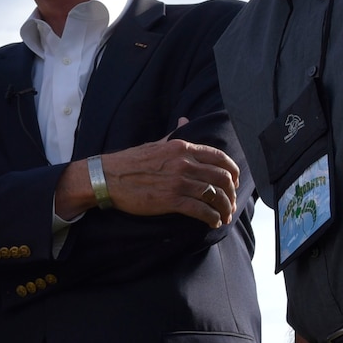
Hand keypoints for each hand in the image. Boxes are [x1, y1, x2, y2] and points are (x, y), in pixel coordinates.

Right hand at [55, 124, 239, 225]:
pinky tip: (213, 222)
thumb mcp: (156, 143)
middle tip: (231, 203)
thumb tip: (184, 120)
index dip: (233, 171)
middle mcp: (184, 163)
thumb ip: (174, 134)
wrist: (108, 177)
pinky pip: (201, 210)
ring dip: (224, 208)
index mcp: (182, 147)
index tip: (235, 182)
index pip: (219, 158)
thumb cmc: (130, 161)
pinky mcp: (171, 200)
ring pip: (215, 195)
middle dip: (231, 193)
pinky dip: (211, 218)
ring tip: (224, 215)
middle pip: (222, 178)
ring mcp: (178, 182)